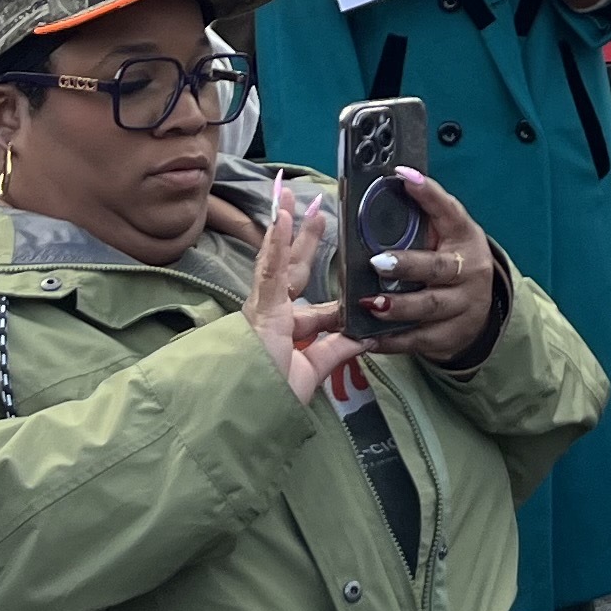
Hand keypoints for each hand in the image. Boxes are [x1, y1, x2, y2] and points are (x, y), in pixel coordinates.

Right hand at [246, 188, 348, 403]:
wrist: (243, 412)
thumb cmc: (272, 397)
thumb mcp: (314, 371)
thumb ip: (336, 350)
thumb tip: (368, 335)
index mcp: (289, 331)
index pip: (316, 305)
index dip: (336, 293)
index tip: (353, 278)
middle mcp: (274, 314)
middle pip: (295, 270)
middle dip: (306, 241)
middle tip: (317, 211)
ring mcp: (264, 307)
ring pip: (278, 260)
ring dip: (287, 228)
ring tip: (293, 198)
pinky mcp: (258, 307)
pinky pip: (269, 268)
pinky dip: (277, 242)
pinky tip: (284, 217)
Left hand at [358, 166, 505, 362]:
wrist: (480, 310)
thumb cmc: (451, 262)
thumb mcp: (447, 237)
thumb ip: (422, 219)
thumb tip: (387, 185)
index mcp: (464, 237)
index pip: (449, 211)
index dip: (428, 194)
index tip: (403, 176)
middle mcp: (469, 270)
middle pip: (437, 268)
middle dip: (407, 266)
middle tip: (377, 262)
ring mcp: (463, 306)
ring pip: (428, 307)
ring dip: (397, 307)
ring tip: (370, 303)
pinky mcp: (450, 336)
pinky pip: (418, 340)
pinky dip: (392, 341)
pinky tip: (369, 337)